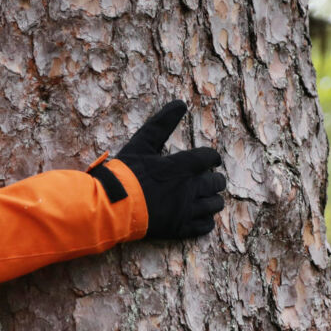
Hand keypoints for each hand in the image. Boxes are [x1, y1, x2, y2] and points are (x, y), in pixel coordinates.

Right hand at [114, 100, 225, 239]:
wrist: (113, 205)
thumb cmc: (126, 173)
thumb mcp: (142, 143)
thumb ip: (162, 123)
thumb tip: (180, 102)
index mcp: (184, 165)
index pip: (210, 157)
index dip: (212, 157)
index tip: (209, 160)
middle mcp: (191, 187)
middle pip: (217, 182)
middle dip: (213, 179)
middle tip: (204, 179)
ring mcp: (187, 209)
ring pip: (215, 205)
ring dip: (212, 199)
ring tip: (203, 198)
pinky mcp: (180, 228)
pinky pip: (205, 226)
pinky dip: (205, 220)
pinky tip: (197, 215)